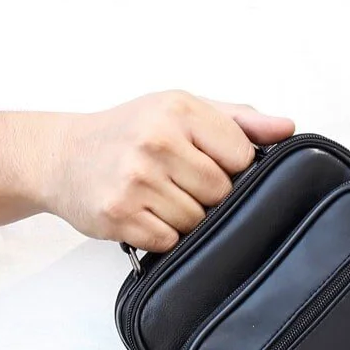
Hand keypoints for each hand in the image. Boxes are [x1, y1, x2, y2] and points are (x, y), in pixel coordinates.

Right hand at [40, 90, 294, 250]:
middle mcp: (156, 141)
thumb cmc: (127, 130)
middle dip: (206, 194)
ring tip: (158, 195)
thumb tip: (287, 129)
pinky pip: (168, 241)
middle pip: (220, 192)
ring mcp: (135, 180)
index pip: (241, 155)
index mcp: (178, 109)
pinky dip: (161, 233)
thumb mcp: (181, 108)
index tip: (209, 161)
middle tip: (178, 181)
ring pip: (196, 221)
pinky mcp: (119, 214)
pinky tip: (143, 212)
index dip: (232, 166)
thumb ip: (238, 119)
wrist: (62, 155)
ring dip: (183, 216)